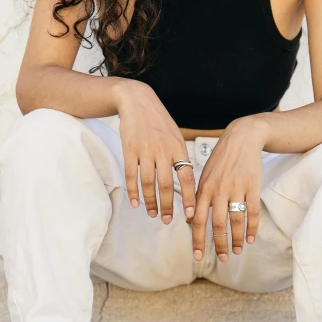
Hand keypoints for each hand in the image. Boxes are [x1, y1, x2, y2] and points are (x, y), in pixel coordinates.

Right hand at [116, 79, 195, 222]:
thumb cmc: (159, 122)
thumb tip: (187, 185)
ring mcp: (145, 150)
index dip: (190, 197)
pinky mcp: (129, 150)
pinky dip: (133, 191)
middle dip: (168, 206)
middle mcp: (163, 150)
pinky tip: (135, 203)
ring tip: (152, 214)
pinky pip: (131, 175)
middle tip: (167, 220)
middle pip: (167, 185)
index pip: (187, 177)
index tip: (191, 214)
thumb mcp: (176, 136)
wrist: (137, 101)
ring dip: (150, 202)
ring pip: (148, 183)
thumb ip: (180, 158)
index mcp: (178, 148)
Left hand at [190, 117, 268, 261]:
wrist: (242, 138)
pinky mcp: (252, 186)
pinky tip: (251, 238)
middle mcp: (218, 190)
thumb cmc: (221, 160)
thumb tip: (193, 221)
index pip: (198, 220)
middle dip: (219, 244)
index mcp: (204, 189)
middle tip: (223, 258)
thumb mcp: (205, 175)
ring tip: (238, 251)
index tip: (198, 256)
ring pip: (235, 220)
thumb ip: (200, 198)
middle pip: (217, 224)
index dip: (198, 240)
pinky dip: (252, 227)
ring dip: (237, 238)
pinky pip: (252, 211)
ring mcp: (236, 188)